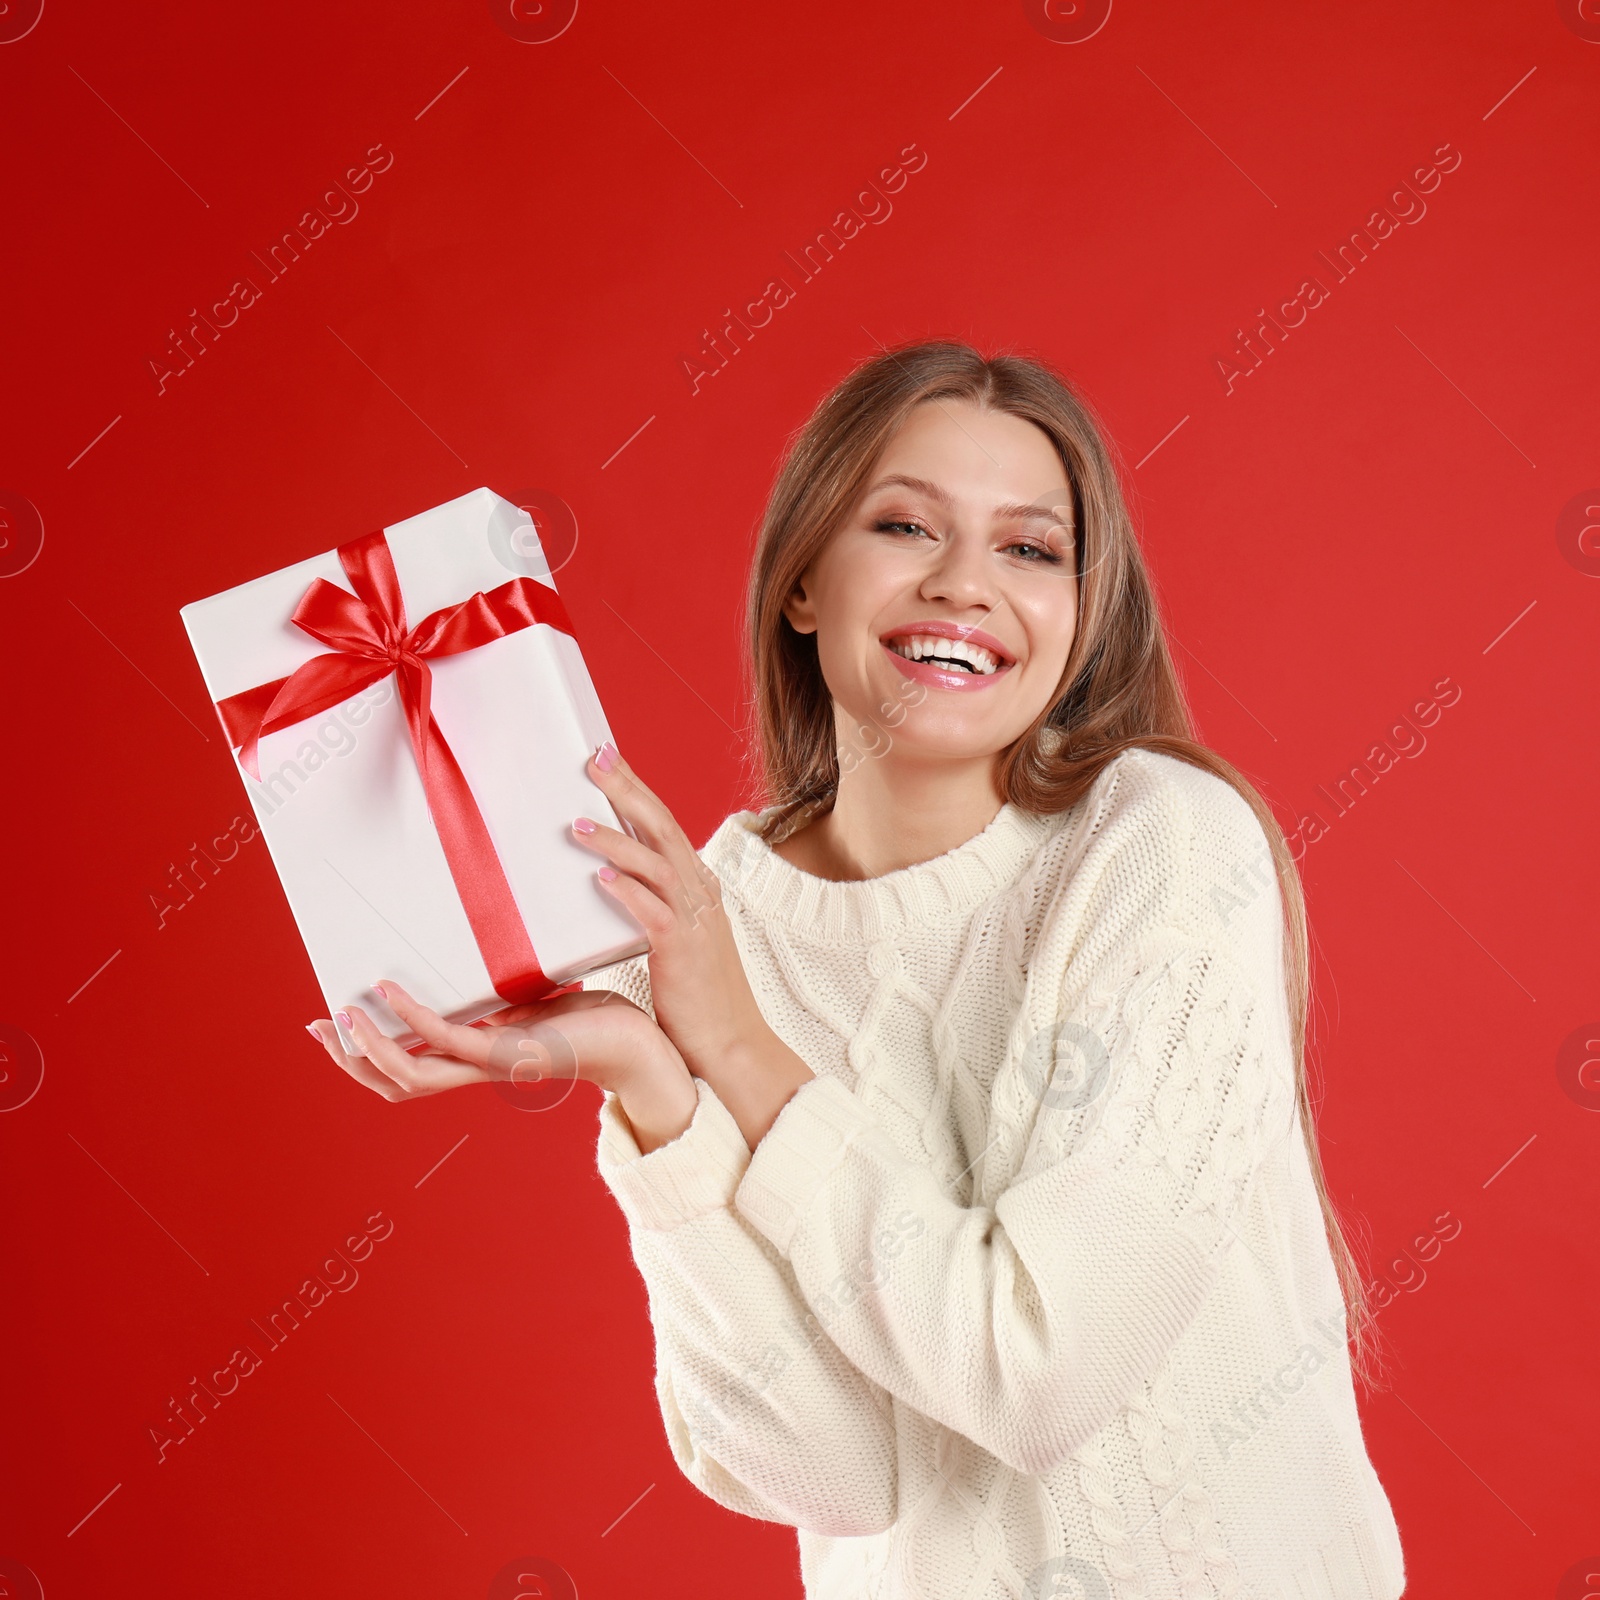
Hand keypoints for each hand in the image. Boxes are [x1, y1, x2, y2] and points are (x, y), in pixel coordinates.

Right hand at [306, 979, 698, 1152]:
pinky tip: (389, 994)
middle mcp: (479, 1070)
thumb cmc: (596, 1019)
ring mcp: (492, 1066)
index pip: (409, 1069)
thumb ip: (504, 994)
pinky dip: (412, 1019)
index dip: (365, 1056)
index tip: (330, 1026)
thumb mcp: (536, 1001)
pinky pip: (448, 1041)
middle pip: (395, 1084)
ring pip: (410, 1073)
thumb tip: (482, 960)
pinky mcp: (512, 1053)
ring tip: (340, 1017)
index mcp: (480, 1060)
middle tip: (313, 1028)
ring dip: (368, 1048)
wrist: (643, 1044)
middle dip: (349, 1060)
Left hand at [572, 741, 814, 1147]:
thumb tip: (608, 884)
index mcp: (698, 886)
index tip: (604, 757)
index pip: (664, 823)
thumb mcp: (678, 939)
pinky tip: (600, 880)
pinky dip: (628, 892)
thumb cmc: (696, 996)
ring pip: (656, 863)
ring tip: (577, 824)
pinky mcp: (683, 951)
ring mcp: (695, 920)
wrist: (729, 1043)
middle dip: (626, 790)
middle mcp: (700, 893)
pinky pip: (653, 913)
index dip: (635, 788)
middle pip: (662, 826)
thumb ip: (651, 907)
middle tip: (591, 760)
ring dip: (616, 840)